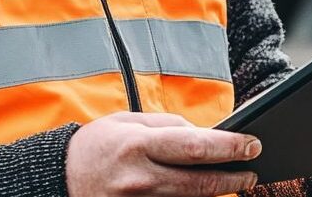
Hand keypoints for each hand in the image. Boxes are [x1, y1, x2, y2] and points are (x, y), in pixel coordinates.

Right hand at [66, 111, 261, 196]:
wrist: (59, 177)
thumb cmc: (96, 146)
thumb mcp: (127, 122)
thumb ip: (167, 126)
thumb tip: (204, 134)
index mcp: (138, 145)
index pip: (195, 146)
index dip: (230, 147)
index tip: (252, 144)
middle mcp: (140, 179)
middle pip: (201, 183)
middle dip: (233, 178)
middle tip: (251, 172)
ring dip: (216, 195)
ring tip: (231, 184)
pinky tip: (204, 196)